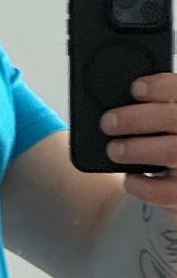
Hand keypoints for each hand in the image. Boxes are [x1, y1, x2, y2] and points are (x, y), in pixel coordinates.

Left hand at [101, 72, 176, 218]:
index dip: (161, 87)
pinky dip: (141, 184)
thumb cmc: (167, 148)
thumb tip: (120, 107)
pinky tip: (130, 178)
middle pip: (175, 119)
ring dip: (136, 149)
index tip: (135, 88)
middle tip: (108, 122)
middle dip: (137, 119)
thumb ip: (153, 114)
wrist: (176, 186)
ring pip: (171, 152)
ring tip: (114, 149)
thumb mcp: (163, 127)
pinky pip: (164, 191)